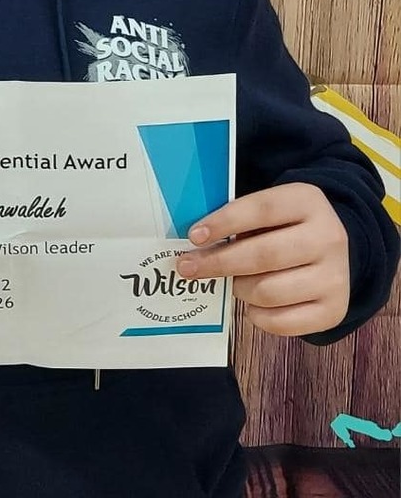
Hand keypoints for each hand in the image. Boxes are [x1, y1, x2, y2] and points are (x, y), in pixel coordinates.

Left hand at [176, 183, 348, 335]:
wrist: (336, 252)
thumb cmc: (285, 228)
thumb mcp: (269, 210)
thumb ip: (239, 220)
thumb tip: (197, 244)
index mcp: (307, 201)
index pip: (262, 208)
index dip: (225, 222)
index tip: (194, 236)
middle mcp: (328, 238)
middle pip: (264, 255)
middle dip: (218, 263)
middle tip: (187, 268)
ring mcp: (335, 276)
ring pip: (269, 291)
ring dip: (240, 289)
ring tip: (233, 283)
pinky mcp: (334, 310)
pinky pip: (282, 322)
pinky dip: (257, 316)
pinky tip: (252, 304)